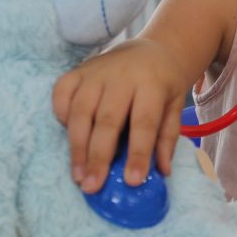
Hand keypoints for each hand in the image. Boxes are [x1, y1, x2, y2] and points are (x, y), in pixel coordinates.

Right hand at [52, 38, 186, 193]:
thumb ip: (167, 138)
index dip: (138, 153)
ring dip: (77, 146)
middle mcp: (122, 76)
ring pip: (81, 111)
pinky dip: (61, 115)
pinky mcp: (78, 70)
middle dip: (99, 156)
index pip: (144, 122)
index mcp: (152, 84)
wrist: (152, 50)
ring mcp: (97, 71)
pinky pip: (62, 93)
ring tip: (78, 175)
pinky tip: (69, 138)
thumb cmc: (163, 86)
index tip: (132, 181)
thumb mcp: (175, 107)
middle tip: (93, 186)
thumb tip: (162, 171)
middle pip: (107, 120)